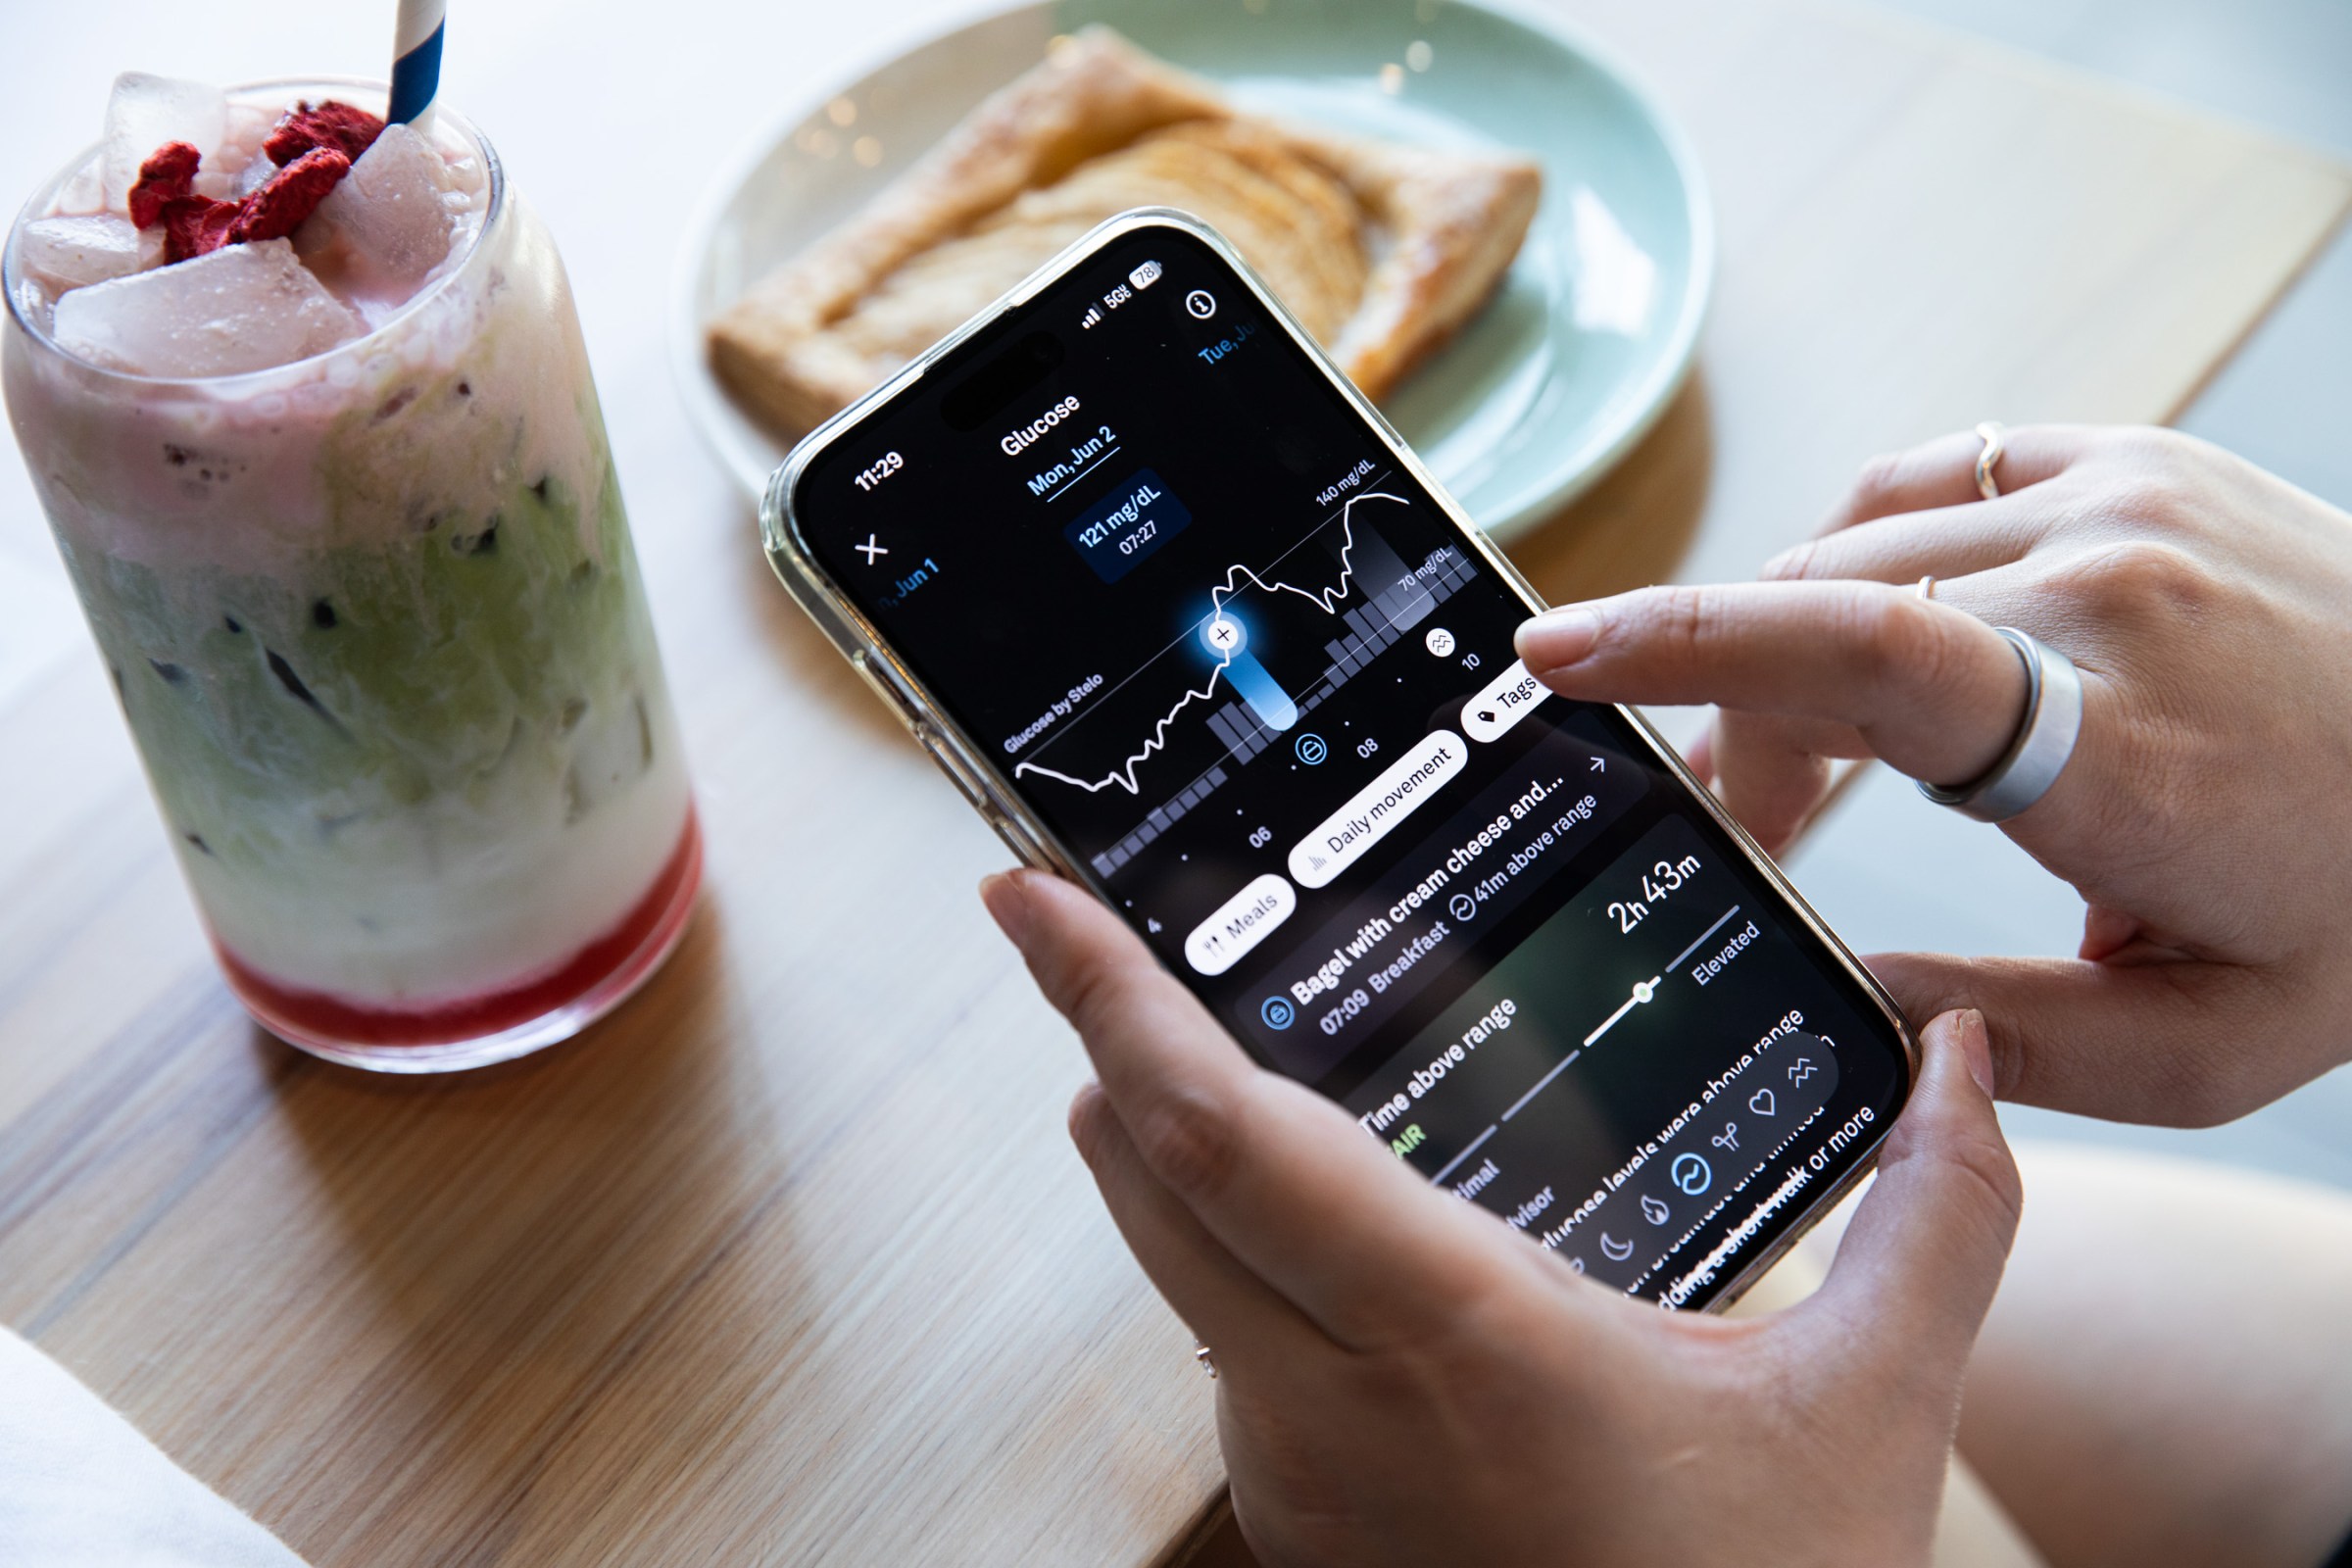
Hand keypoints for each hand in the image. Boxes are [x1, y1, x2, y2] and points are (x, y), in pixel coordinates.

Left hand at [982, 869, 2019, 1567]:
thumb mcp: (1868, 1412)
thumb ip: (1935, 1218)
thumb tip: (1959, 1059)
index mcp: (1452, 1342)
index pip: (1217, 1135)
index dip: (1108, 1001)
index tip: (1036, 902)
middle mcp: (1331, 1405)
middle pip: (1142, 1178)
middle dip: (1103, 1035)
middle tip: (1085, 924)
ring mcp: (1296, 1472)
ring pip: (1169, 1260)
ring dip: (1164, 1140)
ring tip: (1194, 1030)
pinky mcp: (1300, 1515)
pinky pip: (1219, 1337)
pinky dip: (1224, 1238)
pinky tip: (1305, 1200)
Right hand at [1516, 426, 2351, 1125]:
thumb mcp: (2212, 1044)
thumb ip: (2006, 1038)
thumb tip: (1843, 999)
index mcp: (2122, 747)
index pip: (1858, 654)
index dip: (1684, 646)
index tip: (1554, 658)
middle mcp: (2109, 587)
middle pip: (1817, 626)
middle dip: (1740, 732)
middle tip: (1748, 836)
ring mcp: (2122, 498)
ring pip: (1850, 553)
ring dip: (1789, 655)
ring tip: (1820, 763)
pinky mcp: (2132, 456)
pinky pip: (1923, 483)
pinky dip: (1854, 558)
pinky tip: (1870, 636)